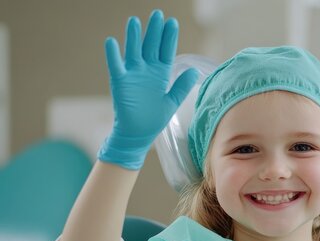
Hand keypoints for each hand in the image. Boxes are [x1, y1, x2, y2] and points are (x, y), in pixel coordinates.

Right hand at [98, 9, 197, 169]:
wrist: (137, 134)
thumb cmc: (153, 119)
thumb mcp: (171, 102)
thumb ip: (181, 86)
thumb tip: (194, 71)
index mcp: (161, 74)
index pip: (165, 51)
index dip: (168, 37)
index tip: (172, 22)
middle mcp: (146, 71)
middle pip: (150, 46)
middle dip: (154, 31)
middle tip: (157, 14)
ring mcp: (132, 75)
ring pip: (133, 51)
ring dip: (134, 37)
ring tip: (135, 21)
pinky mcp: (120, 83)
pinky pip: (116, 66)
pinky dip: (113, 54)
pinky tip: (112, 41)